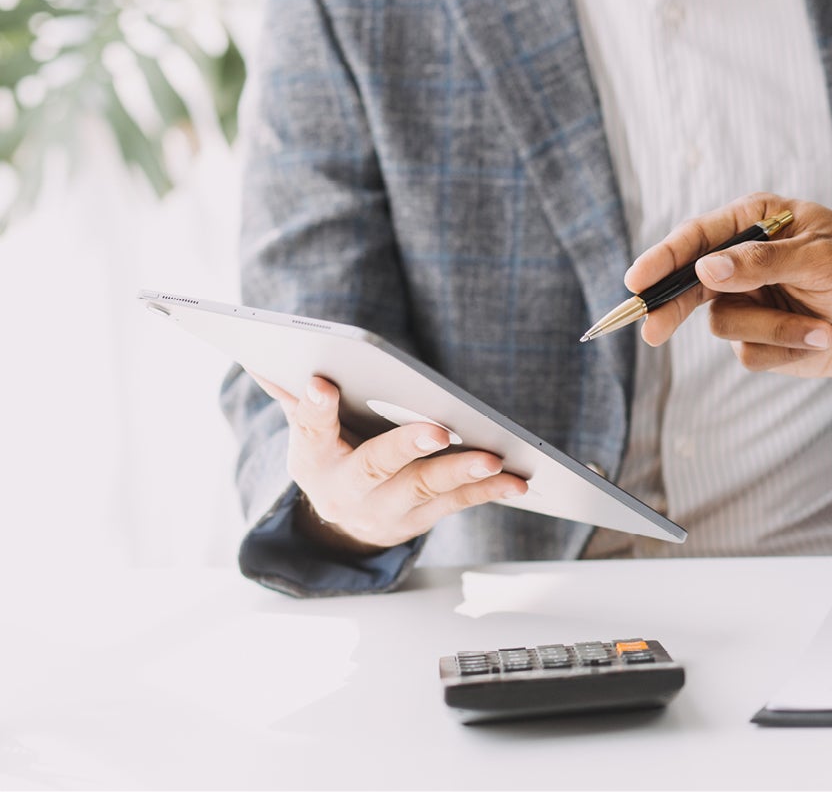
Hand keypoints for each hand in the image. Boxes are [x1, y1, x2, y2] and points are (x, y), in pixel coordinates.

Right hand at [250, 373, 527, 551]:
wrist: (343, 527)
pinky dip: (489, 491)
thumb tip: (262, 356)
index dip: (315, 407)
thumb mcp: (306, 432)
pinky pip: (457, 503)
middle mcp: (346, 490)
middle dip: (405, 447)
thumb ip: (295, 396)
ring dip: (460, 472)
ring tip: (493, 456)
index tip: (323, 382)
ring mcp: (385, 510)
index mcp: (312, 458)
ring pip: (424, 487)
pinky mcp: (420, 520)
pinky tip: (517, 480)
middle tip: (437, 430)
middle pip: (375, 466)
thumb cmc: (330, 458)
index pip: (310, 428)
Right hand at [627, 192, 831, 376]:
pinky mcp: (761, 339)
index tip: (638, 281)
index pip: (698, 237)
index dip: (663, 258)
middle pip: (687, 284)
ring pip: (723, 325)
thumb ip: (763, 262)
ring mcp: (749, 302)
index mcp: (756, 222)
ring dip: (774, 330)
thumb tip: (706, 270)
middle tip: (652, 330)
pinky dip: (786, 348)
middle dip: (672, 306)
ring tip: (821, 328)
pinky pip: (749, 354)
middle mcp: (744, 261)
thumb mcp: (822, 260)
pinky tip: (821, 338)